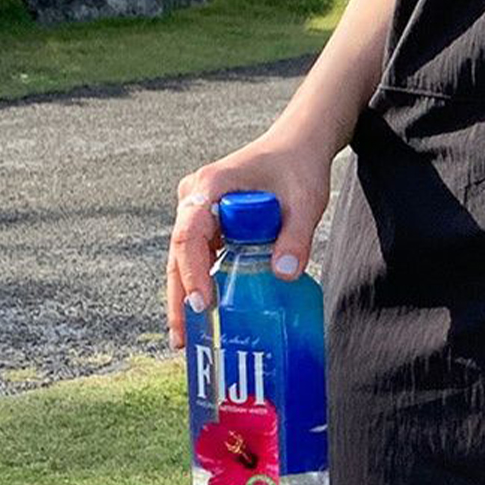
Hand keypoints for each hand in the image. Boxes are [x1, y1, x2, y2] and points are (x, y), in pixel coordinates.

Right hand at [167, 127, 334, 349]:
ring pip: (184, 258)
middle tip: (182, 339)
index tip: (202, 304)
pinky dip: (200, 281)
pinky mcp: (208, 220)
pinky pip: (199, 255)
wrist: (298, 144)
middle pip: (179, 253)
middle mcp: (195, 197)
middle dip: (180, 296)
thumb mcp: (306, 202)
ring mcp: (198, 209)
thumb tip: (283, 276)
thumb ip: (296, 238)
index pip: (189, 235)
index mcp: (210, 186)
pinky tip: (204, 314)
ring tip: (186, 339)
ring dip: (185, 294)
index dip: (192, 272)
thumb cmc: (299, 166)